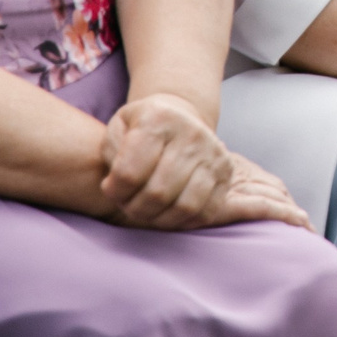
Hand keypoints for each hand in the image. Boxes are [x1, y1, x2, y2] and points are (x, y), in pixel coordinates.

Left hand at [102, 93, 304, 230]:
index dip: (114, 190)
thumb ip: (112, 153)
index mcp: (160, 119)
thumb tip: (115, 186)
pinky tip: (171, 217)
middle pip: (157, 192)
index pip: (130, 170)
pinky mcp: (226, 172)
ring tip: (147, 213)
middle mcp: (192, 134)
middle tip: (127, 207)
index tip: (109, 191)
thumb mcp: (117, 128)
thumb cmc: (140, 127)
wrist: (178, 114)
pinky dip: (186, 221)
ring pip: (184, 206)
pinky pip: (207, 210)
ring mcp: (213, 153)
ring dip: (159, 219)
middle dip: (134, 208)